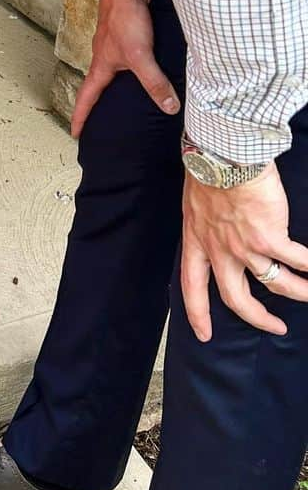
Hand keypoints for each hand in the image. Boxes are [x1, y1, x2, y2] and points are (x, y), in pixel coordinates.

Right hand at [71, 0, 179, 137]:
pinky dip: (134, 70)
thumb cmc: (124, 19)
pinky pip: (130, 60)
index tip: (75, 133)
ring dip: (116, 86)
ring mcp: (116, 47)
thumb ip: (154, 83)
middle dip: (97, 104)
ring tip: (127, 100)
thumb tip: (169, 108)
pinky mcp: (128, 36)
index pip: (86, 98)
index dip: (80, 117)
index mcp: (101, 67)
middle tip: (100, 121)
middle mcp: (105, 58)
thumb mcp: (141, 56)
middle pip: (97, 86)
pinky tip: (149, 71)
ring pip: (114, 72)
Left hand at [182, 163, 307, 339]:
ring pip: (275, 283)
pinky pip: (297, 261)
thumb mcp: (195, 203)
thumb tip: (221, 225)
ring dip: (297, 291)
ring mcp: (245, 247)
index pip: (191, 286)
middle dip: (256, 317)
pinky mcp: (270, 238)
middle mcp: (219, 250)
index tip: (204, 333)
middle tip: (274, 327)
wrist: (222, 156)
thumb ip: (207, 222)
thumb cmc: (208, 170)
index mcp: (196, 240)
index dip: (197, 312)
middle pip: (235, 297)